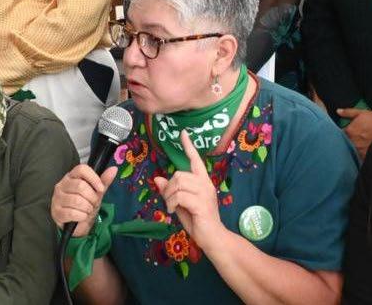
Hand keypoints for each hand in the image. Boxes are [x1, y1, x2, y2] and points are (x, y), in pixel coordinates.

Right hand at [52, 164, 116, 236]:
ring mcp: (57, 198)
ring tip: (88, 210)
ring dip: (87, 208)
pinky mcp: (56, 212)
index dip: (94, 178)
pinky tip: (82, 216)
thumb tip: (114, 169)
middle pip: (80, 186)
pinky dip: (81, 216)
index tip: (101, 189)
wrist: (78, 223)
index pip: (81, 169)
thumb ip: (104, 181)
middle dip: (92, 197)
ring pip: (77, 200)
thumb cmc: (86, 203)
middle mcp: (61, 185)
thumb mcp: (97, 192)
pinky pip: (71, 213)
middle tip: (93, 203)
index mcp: (71, 176)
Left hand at [153, 131, 223, 249]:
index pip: (195, 160)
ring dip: (169, 196)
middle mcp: (205, 184)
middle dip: (168, 188)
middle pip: (179, 174)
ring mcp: (204, 193)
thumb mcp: (181, 204)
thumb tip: (158, 178)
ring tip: (172, 207)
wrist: (214, 238)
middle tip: (169, 202)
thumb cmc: (198, 221)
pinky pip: (179, 196)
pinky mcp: (201, 204)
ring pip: (178, 183)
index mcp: (203, 182)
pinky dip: (172, 204)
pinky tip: (173, 211)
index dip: (188, 146)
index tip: (183, 133)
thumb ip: (171, 191)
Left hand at [337, 108, 371, 157]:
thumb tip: (337, 111)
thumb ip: (347, 112)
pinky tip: (353, 154)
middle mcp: (353, 140)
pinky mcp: (364, 151)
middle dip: (341, 141)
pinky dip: (355, 155)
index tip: (336, 133)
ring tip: (346, 147)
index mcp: (350, 130)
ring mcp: (359, 146)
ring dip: (347, 148)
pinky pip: (357, 155)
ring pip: (349, 149)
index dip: (337, 133)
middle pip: (343, 142)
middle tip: (338, 141)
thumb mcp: (360, 112)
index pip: (339, 133)